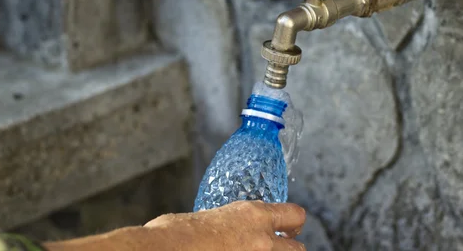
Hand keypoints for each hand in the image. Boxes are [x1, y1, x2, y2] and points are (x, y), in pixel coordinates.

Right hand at [44, 201, 306, 250]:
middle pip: (297, 247)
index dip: (292, 223)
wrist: (165, 250)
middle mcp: (262, 239)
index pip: (294, 215)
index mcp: (252, 215)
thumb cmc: (175, 234)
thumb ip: (227, 222)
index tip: (289, 228)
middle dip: (287, 248)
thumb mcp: (206, 217)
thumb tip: (223, 228)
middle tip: (275, 248)